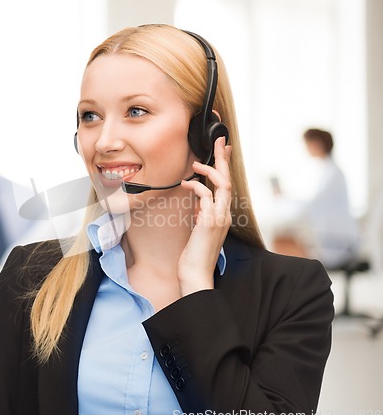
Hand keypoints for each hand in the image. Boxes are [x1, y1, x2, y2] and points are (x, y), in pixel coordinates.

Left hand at [178, 136, 231, 295]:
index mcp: (224, 215)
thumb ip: (203, 215)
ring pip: (222, 185)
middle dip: (223, 159)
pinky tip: (185, 184)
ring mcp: (219, 218)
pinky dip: (196, 187)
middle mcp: (225, 214)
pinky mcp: (210, 222)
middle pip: (228, 180)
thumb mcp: (200, 230)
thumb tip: (199, 203)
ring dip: (210, 170)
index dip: (225, 167)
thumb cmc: (196, 254)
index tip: (223, 150)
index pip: (227, 186)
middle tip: (220, 141)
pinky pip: (206, 196)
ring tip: (196, 163)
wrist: (196, 274)